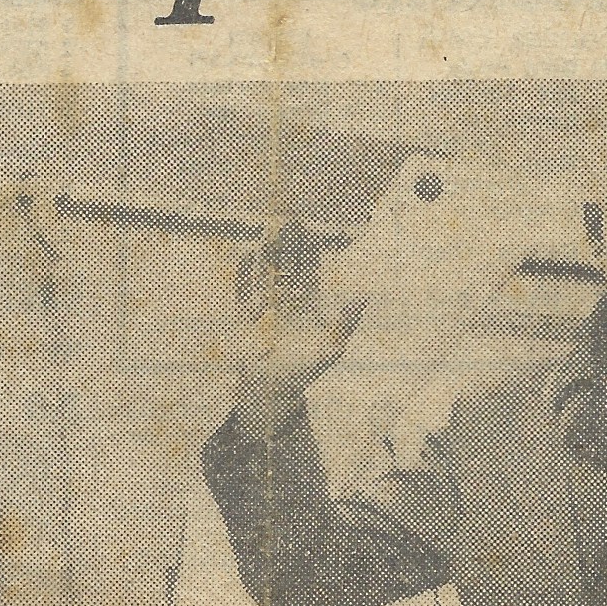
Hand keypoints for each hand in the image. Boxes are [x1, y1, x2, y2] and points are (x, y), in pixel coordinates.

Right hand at [230, 225, 367, 437]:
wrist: (273, 388)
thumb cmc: (307, 370)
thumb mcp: (332, 348)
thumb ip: (346, 322)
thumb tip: (364, 295)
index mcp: (307, 301)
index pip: (308, 268)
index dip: (309, 247)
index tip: (309, 226)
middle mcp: (285, 296)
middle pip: (286, 261)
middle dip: (287, 240)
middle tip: (287, 217)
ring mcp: (263, 302)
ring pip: (264, 268)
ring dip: (266, 249)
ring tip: (267, 229)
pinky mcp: (244, 310)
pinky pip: (242, 285)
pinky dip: (244, 269)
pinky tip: (246, 252)